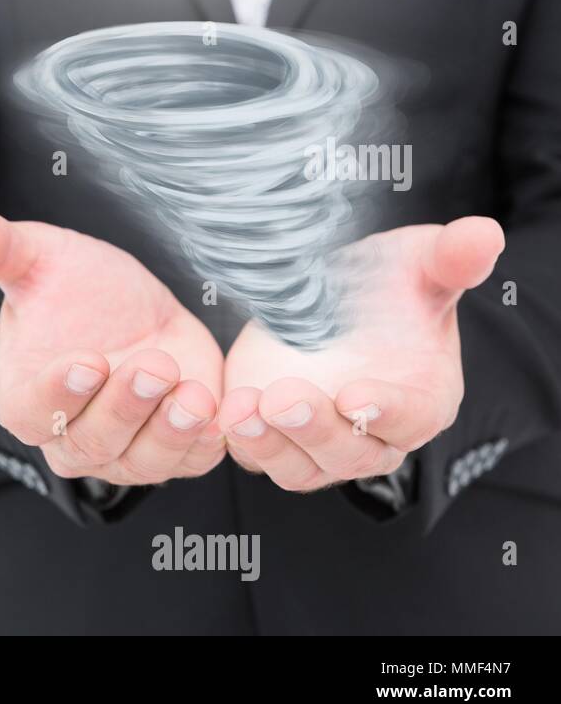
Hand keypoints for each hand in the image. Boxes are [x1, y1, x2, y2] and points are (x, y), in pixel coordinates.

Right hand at [0, 201, 224, 484]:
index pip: (36, 411)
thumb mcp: (39, 258)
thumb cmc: (77, 288)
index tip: (89, 361)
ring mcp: (123, 453)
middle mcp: (69, 438)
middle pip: (91, 444)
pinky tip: (224, 410)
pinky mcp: (174, 451)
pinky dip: (209, 443)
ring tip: (193, 396)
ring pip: (143, 462)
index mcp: (24, 398)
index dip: (60, 393)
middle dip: (124, 408)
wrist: (135, 309)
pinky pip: (192, 461)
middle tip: (154, 366)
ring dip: (170, 434)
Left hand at [220, 217, 504, 490]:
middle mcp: (373, 438)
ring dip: (269, 445)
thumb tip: (482, 235)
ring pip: (298, 468)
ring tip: (241, 412)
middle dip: (316, 430)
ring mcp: (320, 446)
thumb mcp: (418, 263)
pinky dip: (238, 442)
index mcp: (423, 400)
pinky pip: (255, 456)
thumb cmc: (387, 288)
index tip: (355, 396)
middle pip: (351, 455)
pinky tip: (220, 414)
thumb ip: (451, 258)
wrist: (331, 297)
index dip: (385, 412)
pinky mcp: (274, 441)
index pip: (411, 419)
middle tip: (282, 399)